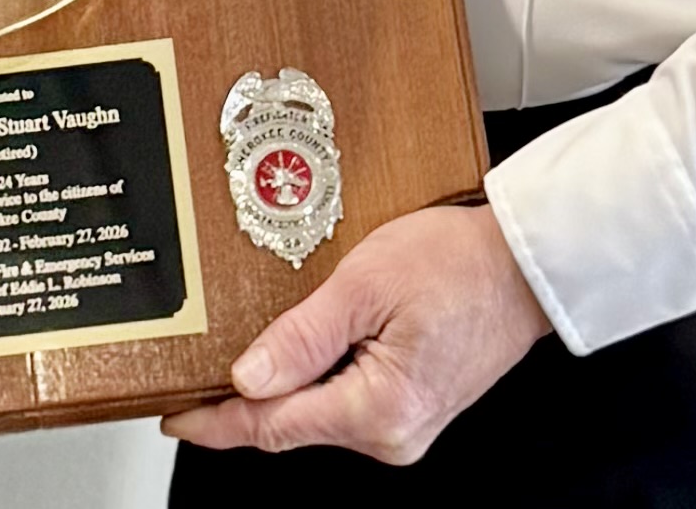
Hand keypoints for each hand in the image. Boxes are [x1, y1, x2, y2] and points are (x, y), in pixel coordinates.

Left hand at [160, 203, 547, 467]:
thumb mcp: (366, 282)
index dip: (216, 421)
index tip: (172, 414)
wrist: (523, 264)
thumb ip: (302, 336)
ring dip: (276, 387)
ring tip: (234, 352)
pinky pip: (343, 401)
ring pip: (316, 412)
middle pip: (291, 423)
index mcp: (379, 411)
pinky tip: (291, 352)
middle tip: (191, 369)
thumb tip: (248, 377)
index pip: (273, 426)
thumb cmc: (457, 262)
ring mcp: (404, 426)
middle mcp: (392, 434)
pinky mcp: (410, 407)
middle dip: (240, 400)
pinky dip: (311, 380)